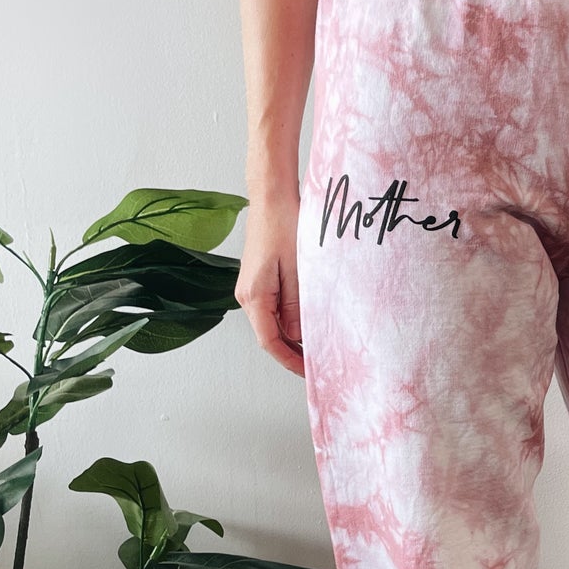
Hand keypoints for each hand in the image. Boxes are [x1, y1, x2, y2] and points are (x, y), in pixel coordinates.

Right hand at [236, 194, 304, 377]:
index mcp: (254, 295)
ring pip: (273, 324)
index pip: (270, 341)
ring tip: (319, 348)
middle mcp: (247, 295)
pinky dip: (292, 321)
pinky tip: (310, 324)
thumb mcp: (298, 269)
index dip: (290, 360)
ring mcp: (252, 289)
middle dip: (294, 353)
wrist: (271, 196)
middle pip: (270, 336)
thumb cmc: (283, 223)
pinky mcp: (260, 281)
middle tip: (321, 364)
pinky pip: (275, 309)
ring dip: (294, 337)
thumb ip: (296, 306)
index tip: (310, 372)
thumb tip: (298, 336)